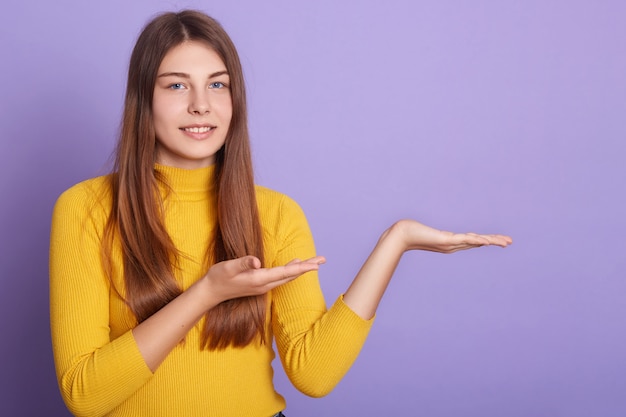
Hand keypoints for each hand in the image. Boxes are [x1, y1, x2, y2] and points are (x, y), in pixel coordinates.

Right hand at [203, 255, 325, 303]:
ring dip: (301, 269)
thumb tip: (257, 261)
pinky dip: (291, 270)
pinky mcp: (260, 284)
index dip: (301, 268)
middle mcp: (265, 284)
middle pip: (291, 275)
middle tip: (323, 259)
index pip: (285, 272)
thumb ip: (243, 263)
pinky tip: (295, 265)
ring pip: (287, 276)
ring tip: (314, 262)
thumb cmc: (218, 277)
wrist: (211, 292)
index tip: (315, 265)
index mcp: (259, 279)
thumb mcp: (228, 267)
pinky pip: (281, 277)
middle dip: (307, 267)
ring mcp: (263, 286)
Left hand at [390, 219, 512, 253]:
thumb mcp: (423, 230)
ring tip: (505, 242)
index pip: (472, 241)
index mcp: (450, 242)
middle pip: (478, 242)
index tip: (498, 240)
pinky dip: (475, 240)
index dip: (486, 240)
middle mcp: (453, 245)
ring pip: (474, 242)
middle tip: (510, 242)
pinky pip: (464, 240)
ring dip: (490, 241)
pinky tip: (485, 241)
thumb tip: (425, 226)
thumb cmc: (410, 232)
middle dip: (494, 241)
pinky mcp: (445, 240)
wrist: (401, 235)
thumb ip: (426, 229)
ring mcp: (450, 243)